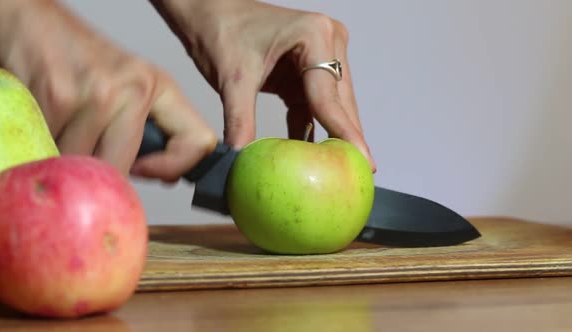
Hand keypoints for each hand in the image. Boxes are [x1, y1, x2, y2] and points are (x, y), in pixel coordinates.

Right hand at [0, 0, 216, 181]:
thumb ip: (151, 132)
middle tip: (86, 156)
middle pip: (123, 169)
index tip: (146, 170)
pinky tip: (43, 126)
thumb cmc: (79, 59)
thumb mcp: (129, 87)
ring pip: (83, 168)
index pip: (199, 142)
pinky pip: (53, 153)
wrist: (27, 19)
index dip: (173, 168)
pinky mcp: (55, 98)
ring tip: (60, 135)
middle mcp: (132, 89)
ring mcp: (94, 93)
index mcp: (158, 87)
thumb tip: (168, 177)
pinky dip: (42, 151)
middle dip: (98, 176)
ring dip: (65, 165)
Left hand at [151, 0, 375, 171]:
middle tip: (358, 175)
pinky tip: (311, 155)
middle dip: (346, 138)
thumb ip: (240, 120)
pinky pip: (314, 106)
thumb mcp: (232, 78)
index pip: (330, 95)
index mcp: (314, 35)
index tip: (362, 160)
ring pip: (331, 106)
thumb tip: (241, 159)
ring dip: (330, 136)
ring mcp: (320, 56)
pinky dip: (310, 129)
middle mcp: (326, 42)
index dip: (346, 132)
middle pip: (340, 102)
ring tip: (339, 171)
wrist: (209, 12)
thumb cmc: (221, 29)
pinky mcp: (308, 71)